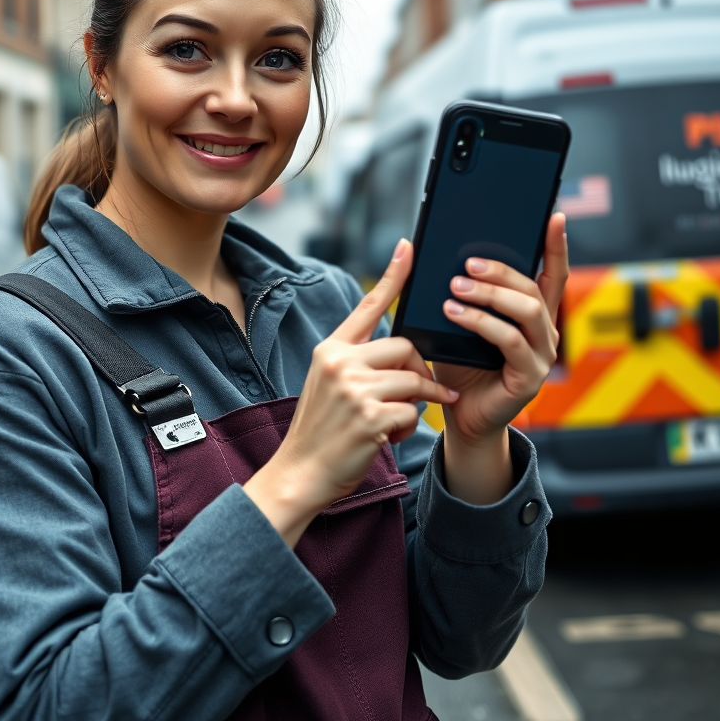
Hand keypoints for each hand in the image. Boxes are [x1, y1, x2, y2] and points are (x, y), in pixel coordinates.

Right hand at [243, 238, 456, 546]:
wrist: (300, 474)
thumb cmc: (321, 432)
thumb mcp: (331, 385)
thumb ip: (359, 363)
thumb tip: (406, 351)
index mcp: (331, 349)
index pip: (368, 304)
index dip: (394, 274)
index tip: (410, 247)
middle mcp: (340, 362)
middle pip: (406, 347)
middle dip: (420, 373)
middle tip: (416, 396)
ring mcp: (354, 388)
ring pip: (414, 381)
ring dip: (416, 405)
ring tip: (394, 423)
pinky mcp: (370, 416)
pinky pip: (412, 412)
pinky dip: (406, 429)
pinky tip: (383, 438)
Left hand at [433, 213, 568, 502]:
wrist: (459, 414)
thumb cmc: (460, 364)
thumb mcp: (459, 320)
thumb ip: (462, 293)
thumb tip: (443, 256)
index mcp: (532, 313)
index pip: (551, 273)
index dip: (555, 245)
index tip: (554, 216)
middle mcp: (545, 331)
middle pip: (533, 287)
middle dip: (501, 270)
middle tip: (468, 263)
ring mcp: (541, 354)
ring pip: (527, 310)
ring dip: (489, 294)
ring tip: (455, 288)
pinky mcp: (529, 376)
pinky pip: (511, 340)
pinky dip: (481, 322)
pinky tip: (455, 313)